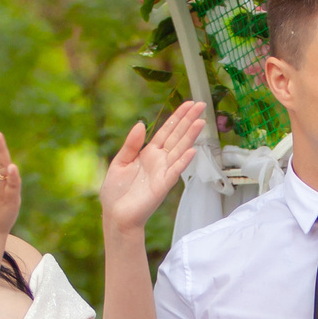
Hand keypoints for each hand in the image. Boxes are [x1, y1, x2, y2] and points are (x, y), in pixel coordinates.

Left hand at [100, 101, 206, 235]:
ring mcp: (163, 172)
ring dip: (190, 137)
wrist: (115, 214)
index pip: (166, 131)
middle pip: (177, 136)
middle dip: (188, 121)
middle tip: (201, 105)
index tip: (188, 104)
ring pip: (179, 150)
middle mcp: (159, 160)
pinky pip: (175, 171)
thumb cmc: (116, 191)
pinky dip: (183, 161)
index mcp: (148, 153)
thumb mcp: (119, 162)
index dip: (177, 117)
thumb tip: (141, 124)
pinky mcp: (162, 185)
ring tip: (201, 122)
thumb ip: (131, 144)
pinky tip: (192, 151)